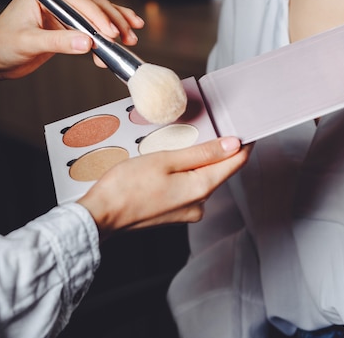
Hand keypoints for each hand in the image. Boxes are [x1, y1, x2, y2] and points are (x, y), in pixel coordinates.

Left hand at [0, 0, 143, 109]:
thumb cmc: (1, 45)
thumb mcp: (29, 43)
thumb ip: (58, 42)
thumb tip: (86, 43)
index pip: (77, 0)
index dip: (96, 17)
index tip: (109, 33)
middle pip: (92, 6)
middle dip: (111, 22)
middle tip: (123, 38)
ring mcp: (62, 12)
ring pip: (96, 16)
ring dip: (114, 28)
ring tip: (129, 40)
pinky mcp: (66, 27)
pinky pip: (91, 29)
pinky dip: (106, 37)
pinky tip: (121, 42)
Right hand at [77, 137, 251, 239]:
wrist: (101, 215)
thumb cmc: (126, 187)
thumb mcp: (165, 160)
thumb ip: (202, 152)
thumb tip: (232, 144)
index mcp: (201, 188)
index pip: (235, 162)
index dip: (242, 142)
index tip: (242, 127)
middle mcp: (199, 204)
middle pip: (218, 170)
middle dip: (214, 150)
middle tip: (201, 127)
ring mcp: (186, 211)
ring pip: (200, 179)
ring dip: (194, 162)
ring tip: (174, 146)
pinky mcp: (173, 214)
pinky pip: (186, 188)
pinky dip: (181, 174)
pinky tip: (163, 166)